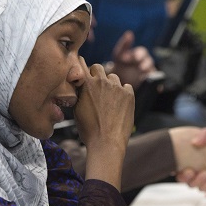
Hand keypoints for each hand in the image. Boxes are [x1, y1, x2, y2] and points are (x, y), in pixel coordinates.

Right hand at [74, 58, 133, 186]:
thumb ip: (79, 93)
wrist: (107, 143)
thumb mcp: (76, 109)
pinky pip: (126, 86)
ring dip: (110, 85)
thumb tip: (80, 86)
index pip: (82, 63)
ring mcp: (117, 87)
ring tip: (109, 101)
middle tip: (97, 88)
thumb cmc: (89, 130)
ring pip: (113, 77)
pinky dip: (123, 93)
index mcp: (86, 84)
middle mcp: (102, 81)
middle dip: (96, 75)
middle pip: (98, 67)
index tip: (82, 71)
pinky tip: (120, 105)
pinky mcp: (129, 94)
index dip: (81, 67)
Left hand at [109, 30, 155, 86]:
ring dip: (150, 74)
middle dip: (146, 64)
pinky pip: (155, 82)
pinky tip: (153, 86)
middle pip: (149, 61)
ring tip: (144, 78)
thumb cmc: (120, 63)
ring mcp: (148, 72)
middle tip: (141, 68)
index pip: (142, 51)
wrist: (118, 78)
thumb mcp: (118, 54)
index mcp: (139, 54)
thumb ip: (124, 44)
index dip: (138, 54)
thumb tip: (129, 33)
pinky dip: (156, 84)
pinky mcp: (149, 82)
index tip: (133, 58)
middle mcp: (145, 62)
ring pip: (153, 72)